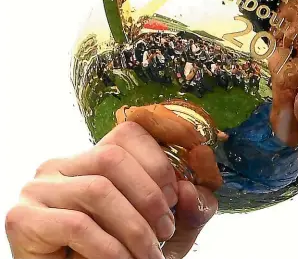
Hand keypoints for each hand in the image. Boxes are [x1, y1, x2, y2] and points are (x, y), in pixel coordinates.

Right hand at [5, 122, 217, 258]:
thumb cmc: (118, 256)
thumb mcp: (160, 230)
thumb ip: (185, 209)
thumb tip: (192, 190)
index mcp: (91, 159)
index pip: (129, 133)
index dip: (159, 161)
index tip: (176, 196)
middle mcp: (60, 166)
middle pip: (113, 158)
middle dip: (150, 197)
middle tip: (166, 231)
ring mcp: (38, 190)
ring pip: (98, 190)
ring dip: (134, 228)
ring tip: (149, 255)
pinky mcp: (23, 219)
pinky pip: (76, 224)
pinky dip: (109, 249)